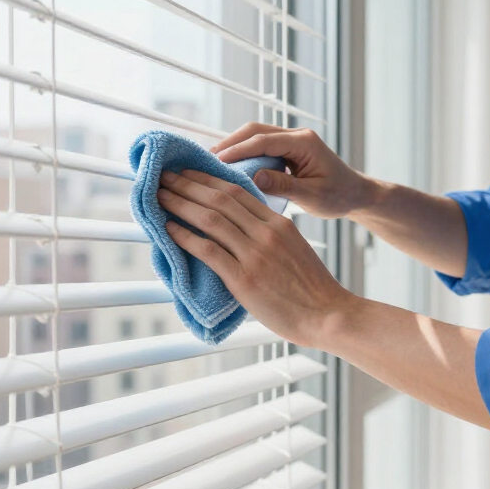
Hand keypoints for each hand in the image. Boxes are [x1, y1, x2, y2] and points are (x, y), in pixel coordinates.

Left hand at [158, 169, 354, 346]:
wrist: (329, 315)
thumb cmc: (313, 289)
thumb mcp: (296, 249)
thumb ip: (271, 236)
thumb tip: (243, 232)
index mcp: (280, 223)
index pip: (238, 191)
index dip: (208, 179)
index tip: (188, 173)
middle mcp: (266, 233)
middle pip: (220, 199)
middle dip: (187, 185)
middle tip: (164, 177)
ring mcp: (255, 255)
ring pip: (210, 219)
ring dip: (180, 204)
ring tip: (160, 196)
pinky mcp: (245, 279)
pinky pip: (208, 250)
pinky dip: (184, 237)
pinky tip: (168, 229)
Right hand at [211, 123, 371, 219]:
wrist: (357, 194)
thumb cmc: (339, 196)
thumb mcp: (313, 196)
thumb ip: (284, 186)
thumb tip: (253, 177)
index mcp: (304, 143)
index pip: (263, 141)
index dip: (237, 150)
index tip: (215, 161)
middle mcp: (297, 135)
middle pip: (255, 131)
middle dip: (230, 143)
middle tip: (206, 160)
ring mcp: (292, 140)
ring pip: (256, 136)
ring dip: (235, 146)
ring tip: (212, 162)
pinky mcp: (289, 148)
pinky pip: (262, 145)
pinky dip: (245, 153)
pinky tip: (230, 166)